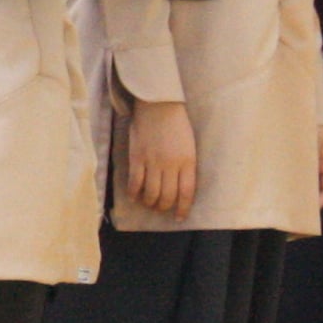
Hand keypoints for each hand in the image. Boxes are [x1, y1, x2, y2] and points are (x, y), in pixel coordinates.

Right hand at [125, 99, 199, 219]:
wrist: (158, 105)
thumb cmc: (176, 125)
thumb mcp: (188, 146)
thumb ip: (185, 166)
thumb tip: (178, 186)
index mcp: (188, 161)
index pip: (186, 192)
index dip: (182, 208)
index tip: (179, 217)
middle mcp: (171, 164)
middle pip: (167, 196)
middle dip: (164, 207)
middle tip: (161, 209)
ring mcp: (153, 161)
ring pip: (151, 193)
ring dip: (149, 203)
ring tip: (148, 204)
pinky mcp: (137, 157)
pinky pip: (135, 182)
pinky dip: (134, 193)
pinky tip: (134, 196)